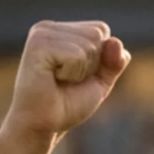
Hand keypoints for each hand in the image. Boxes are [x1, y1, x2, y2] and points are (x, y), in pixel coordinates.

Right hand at [6, 22, 129, 136]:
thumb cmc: (67, 104)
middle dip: (91, 65)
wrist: (42, 125)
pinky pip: (76, 55)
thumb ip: (114, 61)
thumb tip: (116, 41)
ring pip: (89, 45)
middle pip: (97, 34)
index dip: (100, 59)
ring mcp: (41, 34)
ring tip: (58, 80)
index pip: (101, 29)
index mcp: (60, 30)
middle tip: (66, 80)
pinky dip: (72, 73)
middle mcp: (48, 27)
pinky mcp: (37, 45)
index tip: (76, 75)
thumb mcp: (100, 81)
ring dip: (80, 71)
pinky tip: (52, 79)